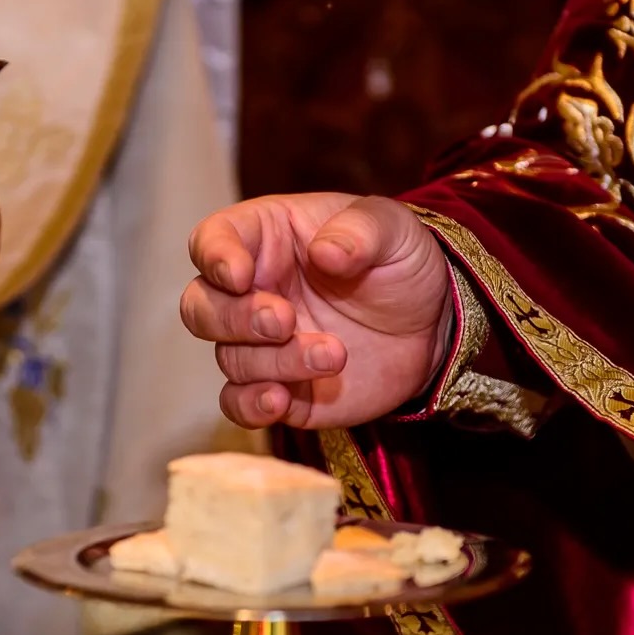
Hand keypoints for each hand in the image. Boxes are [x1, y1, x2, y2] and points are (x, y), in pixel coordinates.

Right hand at [182, 194, 453, 429]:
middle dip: (234, 318)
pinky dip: (251, 406)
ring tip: (334, 353)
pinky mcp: (279, 389)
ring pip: (230, 359)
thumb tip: (325, 252)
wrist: (433, 326)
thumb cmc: (402, 263)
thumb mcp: (394, 229)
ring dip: (275, 361)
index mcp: (266, 240)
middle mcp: (252, 292)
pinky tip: (281, 400)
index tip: (240, 274)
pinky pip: (240, 403)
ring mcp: (261, 346)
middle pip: (200, 308)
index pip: (212, 241)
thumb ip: (360, 231)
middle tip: (284, 320)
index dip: (214, 257)